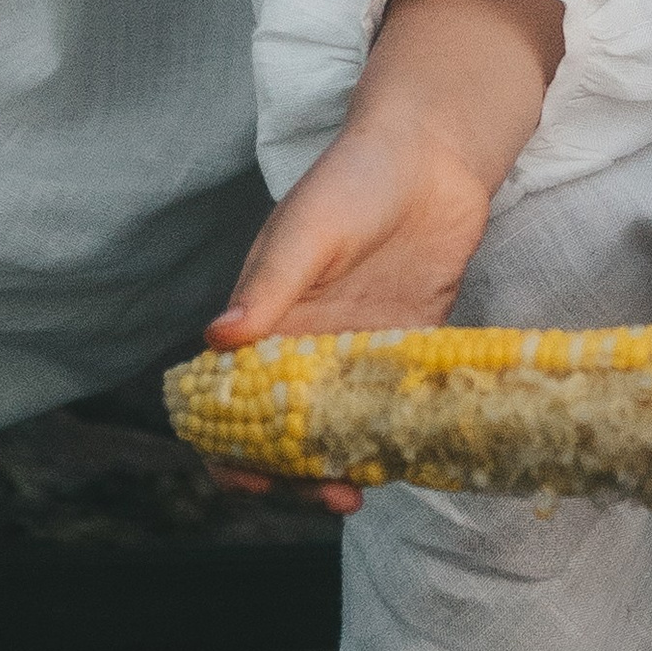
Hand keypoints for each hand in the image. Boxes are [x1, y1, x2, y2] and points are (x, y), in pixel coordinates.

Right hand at [205, 119, 501, 514]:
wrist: (433, 155)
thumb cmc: (355, 178)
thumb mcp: (308, 228)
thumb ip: (270, 285)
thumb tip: (218, 340)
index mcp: (267, 318)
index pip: (230, 397)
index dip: (228, 444)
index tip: (246, 475)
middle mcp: (308, 346)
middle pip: (286, 431)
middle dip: (293, 475)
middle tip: (323, 494)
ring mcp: (359, 354)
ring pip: (340, 431)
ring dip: (342, 467)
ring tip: (357, 490)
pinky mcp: (409, 352)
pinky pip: (394, 410)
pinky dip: (391, 442)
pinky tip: (403, 464)